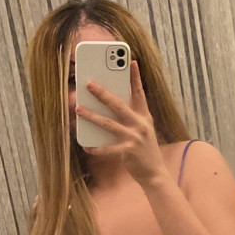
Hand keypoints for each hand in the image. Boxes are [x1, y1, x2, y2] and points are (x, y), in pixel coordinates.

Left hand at [74, 61, 168, 187]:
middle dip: (102, 93)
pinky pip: (107, 148)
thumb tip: (111, 105)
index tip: (131, 61)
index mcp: (145, 117)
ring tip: (79, 109)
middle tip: (88, 83)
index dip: (135, 77)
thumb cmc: (145, 149)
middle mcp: (141, 125)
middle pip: (119, 105)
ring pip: (109, 124)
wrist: (155, 173)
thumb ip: (131, 117)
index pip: (140, 93)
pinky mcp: (128, 151)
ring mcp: (134, 138)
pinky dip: (96, 147)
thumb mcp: (143, 130)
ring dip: (92, 116)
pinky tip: (85, 145)